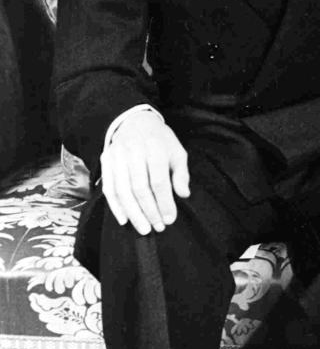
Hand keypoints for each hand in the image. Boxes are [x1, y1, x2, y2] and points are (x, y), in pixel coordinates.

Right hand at [100, 110, 189, 234]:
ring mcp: (117, 156)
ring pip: (123, 190)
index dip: (164, 202)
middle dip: (149, 211)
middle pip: (139, 187)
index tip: (170, 219)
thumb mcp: (176, 151)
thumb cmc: (159, 140)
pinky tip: (124, 219)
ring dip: (134, 213)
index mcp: (155, 146)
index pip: (159, 180)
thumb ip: (181, 173)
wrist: (134, 120)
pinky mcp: (106, 161)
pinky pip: (109, 187)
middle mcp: (134, 150)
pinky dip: (115, 206)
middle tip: (158, 227)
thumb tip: (183, 194)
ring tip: (144, 228)